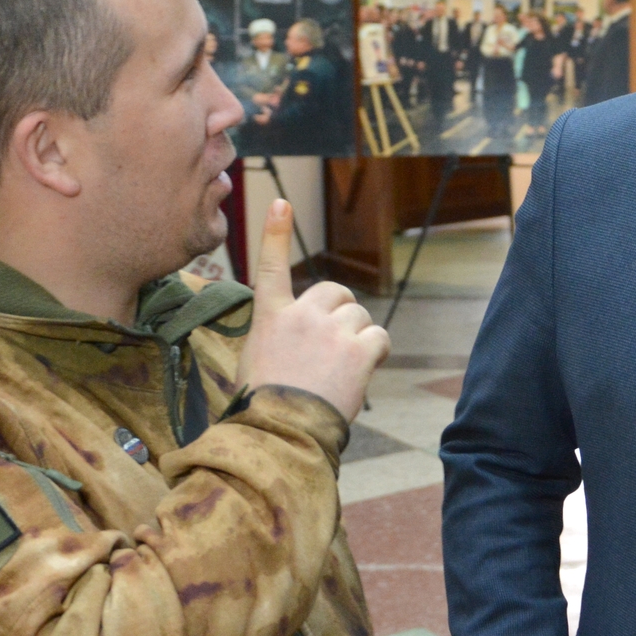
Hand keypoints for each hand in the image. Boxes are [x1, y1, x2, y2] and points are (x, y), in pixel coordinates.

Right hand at [236, 200, 387, 421]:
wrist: (281, 431)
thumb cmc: (264, 406)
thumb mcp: (256, 362)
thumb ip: (280, 340)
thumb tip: (302, 346)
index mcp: (270, 317)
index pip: (271, 267)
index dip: (276, 233)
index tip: (281, 203)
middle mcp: (301, 315)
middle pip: (336, 293)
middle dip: (342, 313)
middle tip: (335, 345)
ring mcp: (330, 330)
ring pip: (360, 316)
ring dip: (359, 337)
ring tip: (343, 369)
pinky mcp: (358, 349)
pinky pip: (380, 336)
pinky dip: (378, 351)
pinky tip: (366, 369)